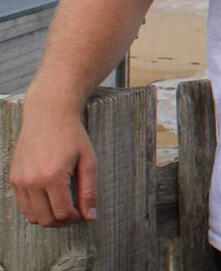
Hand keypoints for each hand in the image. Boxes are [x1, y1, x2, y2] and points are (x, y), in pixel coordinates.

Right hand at [9, 108, 97, 225]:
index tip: (84, 212)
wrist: (49, 115)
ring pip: (31, 215)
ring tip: (63, 206)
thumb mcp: (88, 160)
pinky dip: (36, 208)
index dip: (75, 217)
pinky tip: (50, 198)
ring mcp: (19, 180)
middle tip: (75, 212)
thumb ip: (90, 190)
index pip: (62, 213)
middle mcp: (31, 181)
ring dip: (48, 216)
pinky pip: (22, 205)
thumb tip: (90, 216)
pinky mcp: (13, 178)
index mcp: (52, 176)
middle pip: (45, 219)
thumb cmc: (72, 135)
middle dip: (62, 221)